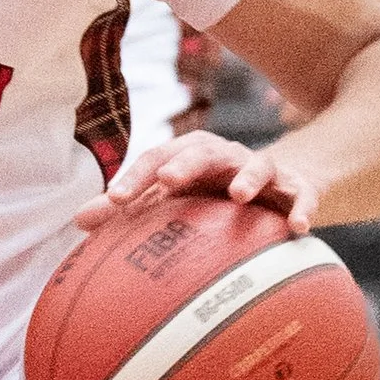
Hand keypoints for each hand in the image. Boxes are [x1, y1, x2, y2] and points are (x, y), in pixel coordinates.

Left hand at [77, 128, 318, 236]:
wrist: (277, 183)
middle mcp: (224, 157)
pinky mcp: (297, 186)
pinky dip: (302, 207)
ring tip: (239, 196)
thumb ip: (130, 208)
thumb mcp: (172, 197)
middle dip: (185, 163)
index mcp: (189, 156)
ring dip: (248, 178)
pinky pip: (302, 194)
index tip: (114, 201)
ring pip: (256, 165)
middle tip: (168, 180)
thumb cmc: (211, 192)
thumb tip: (77, 221)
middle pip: (203, 151)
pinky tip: (300, 228)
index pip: (157, 159)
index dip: (135, 178)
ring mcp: (262, 169)